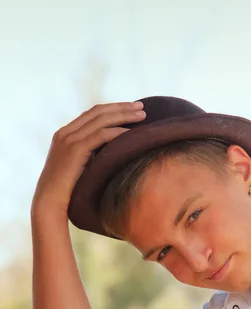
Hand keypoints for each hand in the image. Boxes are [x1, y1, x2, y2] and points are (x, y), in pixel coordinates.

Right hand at [31, 101, 145, 215]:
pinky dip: (119, 132)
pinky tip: (133, 133)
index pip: (92, 113)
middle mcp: (65, 133)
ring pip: (101, 120)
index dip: (113, 108)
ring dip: (124, 115)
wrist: (49, 202)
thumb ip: (90, 154)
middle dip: (122, 107)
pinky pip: (101, 135)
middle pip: (98, 112)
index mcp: (65, 134)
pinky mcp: (75, 150)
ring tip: (143, 115)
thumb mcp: (79, 166)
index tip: (131, 108)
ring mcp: (69, 139)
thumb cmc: (68, 191)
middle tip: (142, 106)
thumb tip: (116, 150)